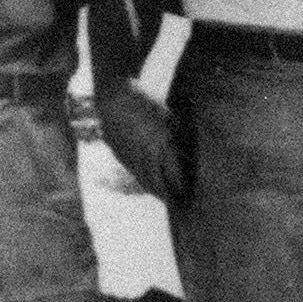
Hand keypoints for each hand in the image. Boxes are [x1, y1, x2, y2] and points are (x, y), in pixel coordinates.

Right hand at [97, 84, 186, 207]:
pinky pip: (133, 172)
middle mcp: (145, 155)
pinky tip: (148, 183)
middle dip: (169, 195)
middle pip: (158, 183)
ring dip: (155, 191)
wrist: (114, 98)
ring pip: (144, 180)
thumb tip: (187, 151)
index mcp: (160, 145)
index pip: (174, 173)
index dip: (181, 185)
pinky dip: (142, 180)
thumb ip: (177, 134)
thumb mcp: (167, 115)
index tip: (188, 192)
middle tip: (178, 203)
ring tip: (164, 198)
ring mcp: (130, 157)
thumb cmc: (145, 102)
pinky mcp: (119, 155)